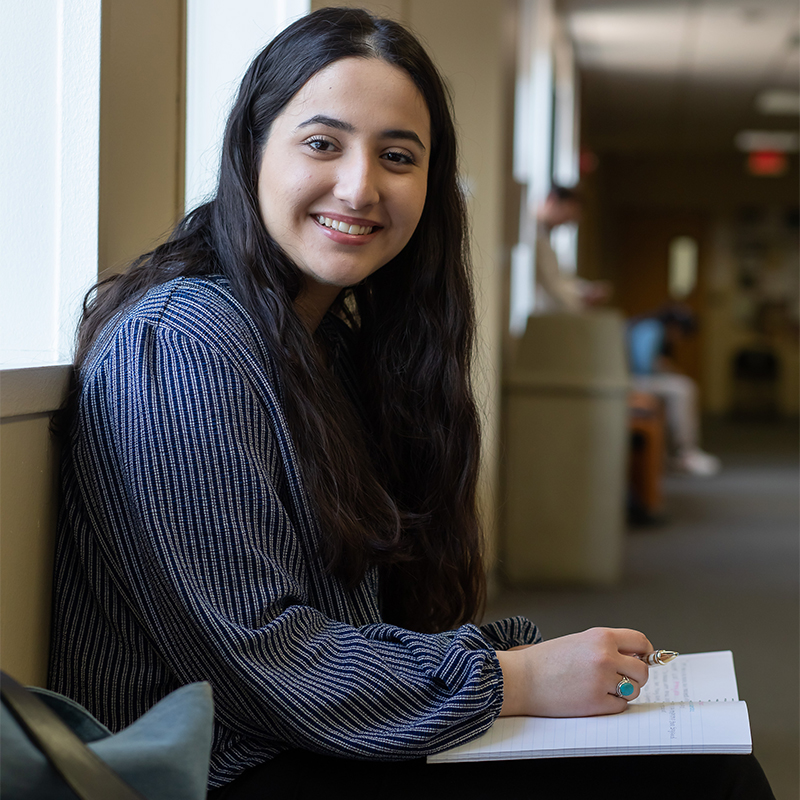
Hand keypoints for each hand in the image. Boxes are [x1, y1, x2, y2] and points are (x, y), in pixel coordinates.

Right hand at [495, 627, 651, 717]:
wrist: (522, 678)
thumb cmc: (546, 660)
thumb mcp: (579, 642)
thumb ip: (606, 646)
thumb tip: (637, 657)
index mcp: (600, 637)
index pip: (640, 641)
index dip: (645, 652)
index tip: (643, 658)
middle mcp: (605, 656)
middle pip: (642, 670)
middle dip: (635, 676)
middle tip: (620, 678)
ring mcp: (602, 680)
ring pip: (634, 690)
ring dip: (623, 691)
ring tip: (601, 687)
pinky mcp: (596, 703)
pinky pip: (620, 706)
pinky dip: (611, 705)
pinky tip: (593, 697)